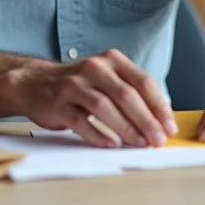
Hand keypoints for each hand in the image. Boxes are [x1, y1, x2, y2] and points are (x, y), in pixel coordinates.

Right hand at [14, 49, 176, 148]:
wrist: (34, 83)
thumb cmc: (79, 85)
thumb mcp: (106, 78)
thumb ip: (130, 93)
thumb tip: (159, 121)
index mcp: (112, 60)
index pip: (143, 82)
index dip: (159, 106)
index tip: (170, 127)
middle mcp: (94, 68)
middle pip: (127, 95)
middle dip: (147, 120)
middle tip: (158, 140)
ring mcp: (74, 85)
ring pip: (105, 108)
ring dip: (126, 128)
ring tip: (139, 144)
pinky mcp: (58, 104)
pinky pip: (81, 122)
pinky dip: (98, 135)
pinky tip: (111, 145)